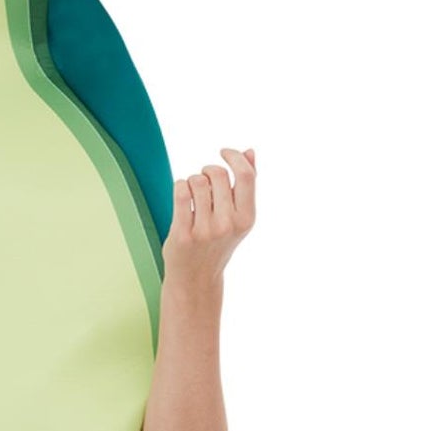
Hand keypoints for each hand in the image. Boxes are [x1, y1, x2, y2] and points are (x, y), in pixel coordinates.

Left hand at [160, 145, 256, 293]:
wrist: (196, 279)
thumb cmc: (217, 243)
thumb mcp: (237, 218)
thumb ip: (245, 186)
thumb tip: (250, 152)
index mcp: (246, 218)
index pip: (246, 175)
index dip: (234, 157)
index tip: (224, 153)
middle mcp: (228, 225)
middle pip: (218, 174)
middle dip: (208, 171)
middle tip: (204, 182)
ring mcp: (205, 231)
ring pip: (197, 181)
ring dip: (192, 181)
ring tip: (192, 195)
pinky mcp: (183, 234)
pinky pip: (180, 192)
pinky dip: (180, 186)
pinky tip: (182, 193)